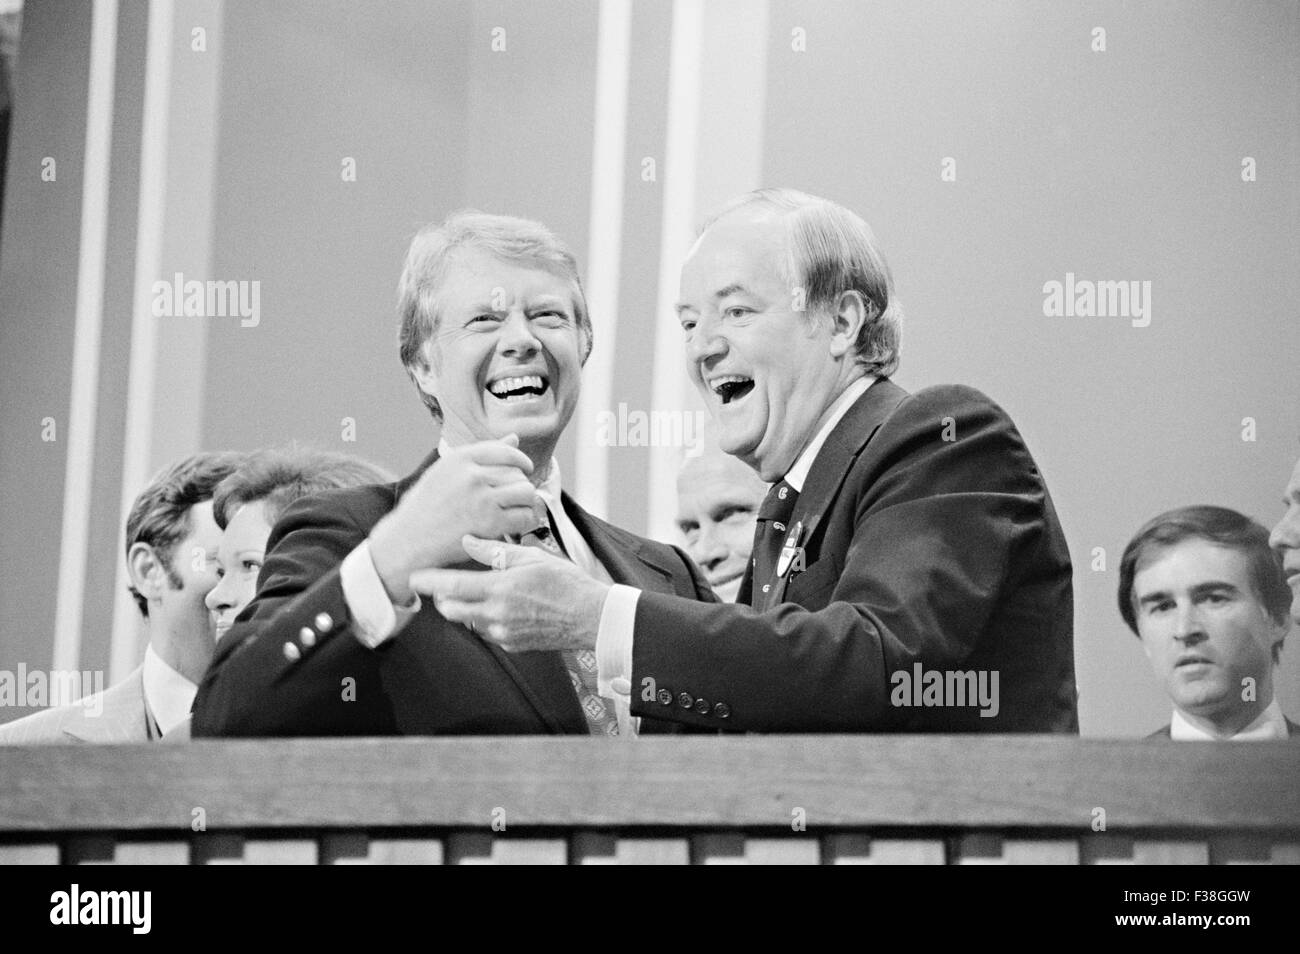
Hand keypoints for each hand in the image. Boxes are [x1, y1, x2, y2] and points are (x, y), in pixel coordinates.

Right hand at [369, 437, 538, 603]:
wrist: (408, 539)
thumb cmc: (425, 506)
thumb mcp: (446, 471)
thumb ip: (481, 456)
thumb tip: (514, 437)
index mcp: (461, 458)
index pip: (506, 451)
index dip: (521, 460)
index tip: (525, 469)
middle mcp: (473, 475)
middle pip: (517, 473)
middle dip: (521, 485)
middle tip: (516, 498)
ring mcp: (482, 499)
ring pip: (526, 492)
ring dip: (527, 502)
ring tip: (519, 510)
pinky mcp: (490, 523)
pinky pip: (524, 516)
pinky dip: (525, 521)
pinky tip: (517, 525)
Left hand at [409, 535, 609, 652]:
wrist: (591, 618)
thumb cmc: (566, 583)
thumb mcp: (532, 557)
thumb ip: (495, 551)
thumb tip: (468, 541)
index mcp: (499, 589)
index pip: (451, 587)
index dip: (428, 582)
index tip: (414, 577)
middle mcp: (496, 615)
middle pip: (451, 609)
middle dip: (442, 597)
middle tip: (444, 583)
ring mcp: (503, 634)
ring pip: (468, 621)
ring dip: (465, 607)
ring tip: (480, 590)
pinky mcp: (511, 645)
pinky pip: (488, 631)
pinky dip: (486, 618)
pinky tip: (504, 605)